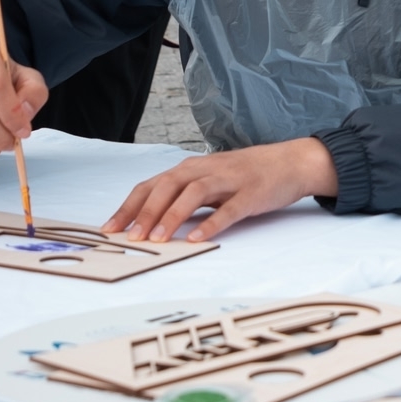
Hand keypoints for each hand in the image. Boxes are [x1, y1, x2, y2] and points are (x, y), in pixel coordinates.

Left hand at [106, 138, 339, 242]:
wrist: (291, 162)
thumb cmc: (247, 174)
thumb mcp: (210, 181)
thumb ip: (183, 196)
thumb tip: (151, 220)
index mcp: (191, 169)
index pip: (151, 185)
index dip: (129, 206)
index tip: (109, 228)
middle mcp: (205, 170)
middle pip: (167, 186)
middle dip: (145, 212)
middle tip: (130, 237)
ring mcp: (229, 180)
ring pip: (193, 194)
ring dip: (172, 216)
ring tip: (157, 239)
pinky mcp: (251, 193)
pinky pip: (229, 209)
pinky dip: (211, 224)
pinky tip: (197, 239)